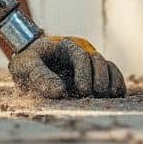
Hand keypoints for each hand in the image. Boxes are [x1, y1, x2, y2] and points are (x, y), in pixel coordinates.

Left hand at [9, 35, 125, 97]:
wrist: (29, 66)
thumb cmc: (26, 63)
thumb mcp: (25, 66)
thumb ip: (39, 76)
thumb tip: (61, 92)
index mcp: (65, 47)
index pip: (80, 55)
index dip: (85, 71)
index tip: (83, 89)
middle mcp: (81, 53)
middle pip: (97, 60)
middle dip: (99, 78)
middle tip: (95, 94)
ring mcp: (90, 64)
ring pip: (108, 67)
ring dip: (110, 81)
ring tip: (105, 96)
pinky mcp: (95, 76)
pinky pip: (113, 76)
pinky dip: (117, 84)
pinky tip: (114, 96)